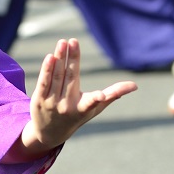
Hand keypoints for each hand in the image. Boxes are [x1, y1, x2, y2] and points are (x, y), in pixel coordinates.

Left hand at [22, 39, 136, 154]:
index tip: (100, 95)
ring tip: (62, 42)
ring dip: (59, 58)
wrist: (49, 133)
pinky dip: (47, 70)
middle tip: (73, 40)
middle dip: (72, 59)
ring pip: (56, 77)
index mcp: (84, 109)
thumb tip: (134, 85)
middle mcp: (67, 106)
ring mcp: (51, 103)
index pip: (92, 102)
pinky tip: (50, 57)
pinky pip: (44, 82)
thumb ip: (112, 95)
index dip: (97, 99)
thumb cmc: (78, 116)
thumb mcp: (95, 109)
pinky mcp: (38, 100)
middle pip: (70, 78)